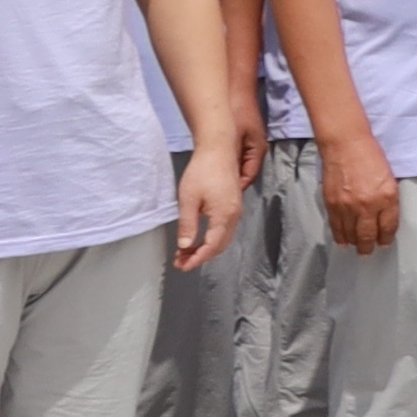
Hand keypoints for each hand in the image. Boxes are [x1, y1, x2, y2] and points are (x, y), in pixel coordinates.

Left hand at [169, 136, 244, 272]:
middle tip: (181, 262)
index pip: (212, 246)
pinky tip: (198, 237)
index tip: (182, 266)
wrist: (219, 150)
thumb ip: (188, 225)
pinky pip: (224, 229)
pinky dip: (211, 238)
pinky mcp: (233, 205)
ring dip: (206, 248)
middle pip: (220, 245)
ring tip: (185, 252)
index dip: (197, 259)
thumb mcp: (188, 200)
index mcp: (224, 215)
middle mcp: (234, 215)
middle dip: (201, 256)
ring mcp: (235, 210)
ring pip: (223, 238)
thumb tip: (185, 247)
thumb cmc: (202, 172)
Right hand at [322, 135, 402, 252]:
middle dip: (369, 246)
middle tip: (368, 252)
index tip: (384, 243)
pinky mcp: (332, 204)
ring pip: (350, 233)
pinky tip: (342, 241)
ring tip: (356, 248)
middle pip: (368, 234)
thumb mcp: (389, 178)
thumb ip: (387, 199)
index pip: (388, 226)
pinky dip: (339, 235)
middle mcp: (368, 205)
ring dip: (354, 243)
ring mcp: (348, 206)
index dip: (386, 238)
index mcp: (387, 197)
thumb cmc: (371, 157)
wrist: (346, 144)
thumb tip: (383, 218)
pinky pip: (336, 226)